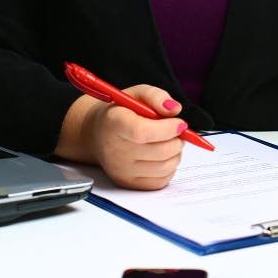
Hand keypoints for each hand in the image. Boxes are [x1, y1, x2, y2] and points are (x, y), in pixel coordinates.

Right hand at [61, 84, 185, 189]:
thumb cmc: (121, 112)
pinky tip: (164, 155)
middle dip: (178, 140)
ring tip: (170, 141)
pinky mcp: (128, 183)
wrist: (98, 133)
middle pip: (159, 151)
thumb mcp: (136, 94)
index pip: (142, 131)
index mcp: (115, 123)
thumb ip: (156, 96)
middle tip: (178, 131)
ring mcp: (121, 170)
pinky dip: (170, 168)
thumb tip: (175, 109)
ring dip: (176, 153)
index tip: (179, 123)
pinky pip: (160, 181)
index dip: (168, 128)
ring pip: (164, 167)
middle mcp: (115, 150)